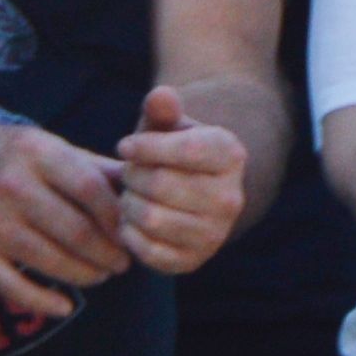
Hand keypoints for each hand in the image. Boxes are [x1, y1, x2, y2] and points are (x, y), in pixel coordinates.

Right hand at [0, 117, 131, 317]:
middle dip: (108, 254)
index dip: (118, 217)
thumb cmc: (7, 158)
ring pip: (51, 261)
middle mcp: (9, 186)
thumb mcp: (47, 146)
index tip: (132, 231)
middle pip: (75, 231)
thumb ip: (95, 167)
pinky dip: (42, 302)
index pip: (90, 189)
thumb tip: (148, 185)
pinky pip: (13, 286)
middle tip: (121, 263)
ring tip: (100, 275)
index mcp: (34, 153)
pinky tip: (64, 306)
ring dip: (85, 276)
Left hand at [112, 82, 249, 275]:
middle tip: (129, 174)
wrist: (183, 195)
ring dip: (128, 205)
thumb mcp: (165, 126)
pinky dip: (129, 234)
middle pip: (160, 184)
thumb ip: (161, 110)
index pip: (184, 150)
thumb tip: (161, 94)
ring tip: (131, 196)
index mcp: (230, 155)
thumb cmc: (168, 152)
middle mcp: (231, 197)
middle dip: (132, 176)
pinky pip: (146, 249)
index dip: (144, 147)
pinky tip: (132, 221)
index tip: (124, 146)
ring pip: (150, 217)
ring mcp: (215, 233)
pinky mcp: (192, 261)